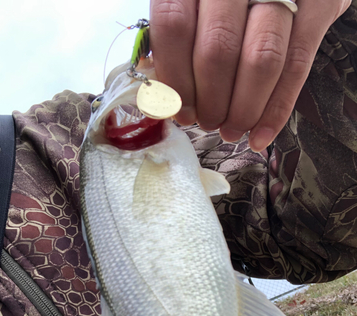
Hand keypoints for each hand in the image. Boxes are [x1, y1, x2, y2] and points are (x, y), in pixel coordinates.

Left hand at [150, 0, 350, 150]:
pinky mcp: (320, 4)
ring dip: (243, 109)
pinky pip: (297, 65)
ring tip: (232, 130)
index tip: (179, 112)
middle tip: (209, 123)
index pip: (174, 26)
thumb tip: (163, 97)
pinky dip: (277, 109)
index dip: (175, 78)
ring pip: (261, 60)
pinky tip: (261, 135)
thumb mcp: (196, 4)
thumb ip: (179, 40)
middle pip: (218, 49)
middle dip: (211, 101)